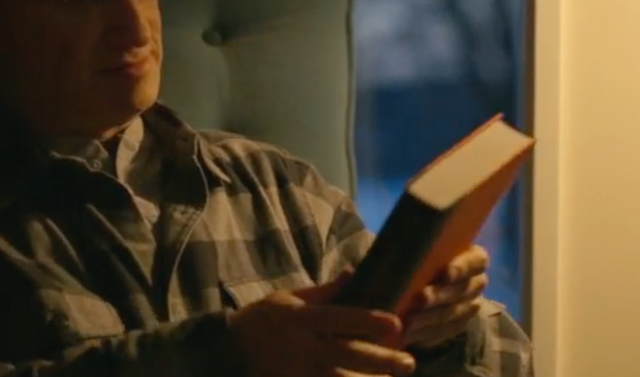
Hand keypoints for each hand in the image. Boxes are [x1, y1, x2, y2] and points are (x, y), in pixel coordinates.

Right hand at [229, 270, 417, 376]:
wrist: (230, 351)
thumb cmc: (264, 318)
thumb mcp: (289, 297)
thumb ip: (324, 291)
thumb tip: (355, 273)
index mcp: (300, 318)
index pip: (339, 318)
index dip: (367, 321)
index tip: (395, 322)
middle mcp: (302, 346)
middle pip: (347, 354)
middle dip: (380, 360)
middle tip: (409, 362)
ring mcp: (298, 372)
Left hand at [403, 244, 489, 348]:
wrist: (410, 277)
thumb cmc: (411, 254)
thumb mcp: (411, 246)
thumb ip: (410, 245)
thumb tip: (395, 250)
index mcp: (472, 258)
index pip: (477, 262)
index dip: (463, 268)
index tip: (445, 273)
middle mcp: (475, 283)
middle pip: (462, 291)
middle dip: (440, 296)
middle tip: (420, 299)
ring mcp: (468, 306)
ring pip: (453, 314)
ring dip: (430, 318)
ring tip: (409, 320)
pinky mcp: (455, 326)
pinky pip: (444, 332)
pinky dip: (426, 333)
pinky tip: (409, 332)